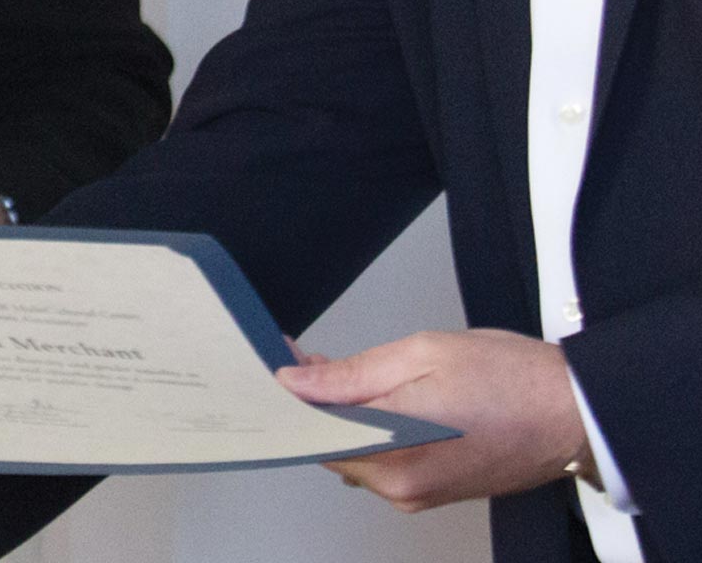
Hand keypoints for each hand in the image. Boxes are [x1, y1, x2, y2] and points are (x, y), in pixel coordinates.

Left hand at [276, 329, 590, 511]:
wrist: (578, 413)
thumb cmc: (513, 379)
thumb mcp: (422, 354)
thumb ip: (351, 374)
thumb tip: (295, 382)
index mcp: (393, 450)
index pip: (309, 431)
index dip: (286, 397)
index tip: (270, 366)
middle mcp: (401, 485)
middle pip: (327, 444)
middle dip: (311, 402)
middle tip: (301, 357)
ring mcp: (417, 494)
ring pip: (352, 453)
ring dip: (339, 415)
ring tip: (337, 370)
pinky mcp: (431, 493)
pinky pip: (380, 462)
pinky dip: (367, 431)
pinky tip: (372, 398)